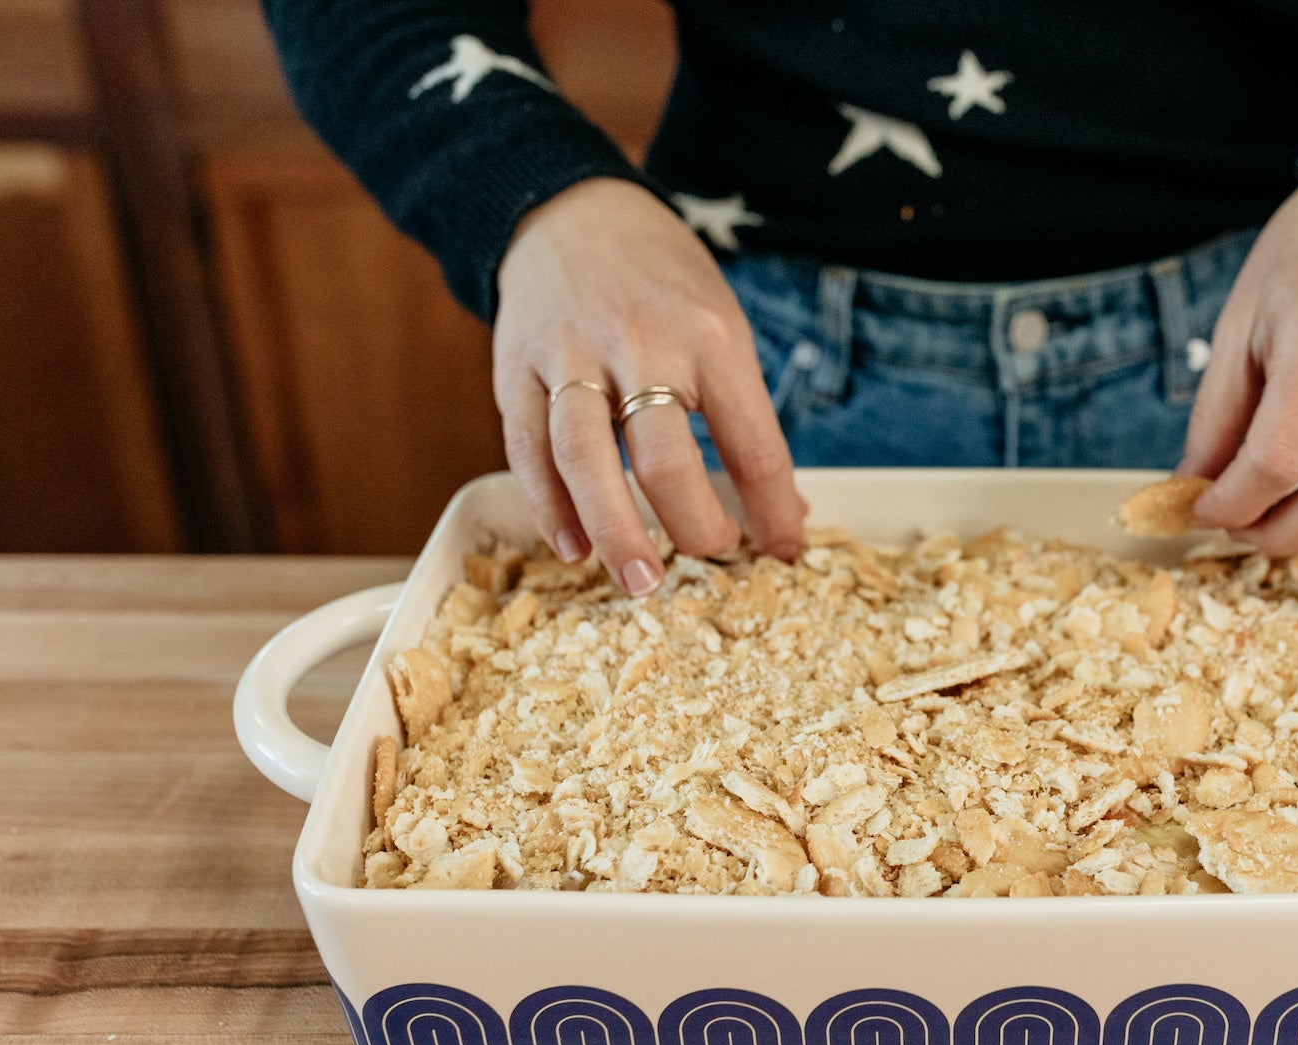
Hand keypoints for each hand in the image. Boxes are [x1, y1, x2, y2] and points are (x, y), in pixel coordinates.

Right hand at [493, 177, 805, 593]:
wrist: (571, 212)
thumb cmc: (661, 283)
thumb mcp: (722, 327)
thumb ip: (743, 417)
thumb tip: (780, 513)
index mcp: (710, 337)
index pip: (752, 442)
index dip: (771, 509)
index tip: (781, 550)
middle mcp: (639, 343)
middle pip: (665, 455)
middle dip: (692, 522)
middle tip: (708, 559)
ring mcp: (570, 355)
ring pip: (585, 455)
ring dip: (613, 526)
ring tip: (639, 579)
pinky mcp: (516, 368)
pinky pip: (527, 447)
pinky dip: (548, 505)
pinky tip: (571, 546)